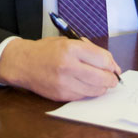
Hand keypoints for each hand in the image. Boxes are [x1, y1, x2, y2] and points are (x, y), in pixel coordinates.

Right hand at [0, 37, 121, 100]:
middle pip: (102, 78)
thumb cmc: (47, 50)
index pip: (103, 59)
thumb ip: (89, 50)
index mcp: (71, 49)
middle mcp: (68, 66)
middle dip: (112, 79)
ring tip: (100, 81)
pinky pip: (84, 96)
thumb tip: (110, 64)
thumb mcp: (67, 41)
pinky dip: (89, 92)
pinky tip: (86, 85)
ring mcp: (64, 83)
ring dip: (102, 87)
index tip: (114, 67)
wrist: (23, 63)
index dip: (112, 64)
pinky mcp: (61, 95)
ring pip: (95, 90)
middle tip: (113, 78)